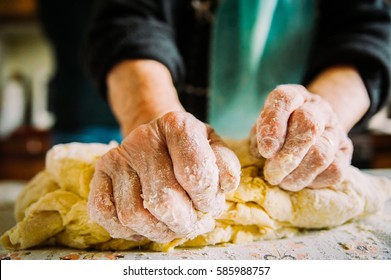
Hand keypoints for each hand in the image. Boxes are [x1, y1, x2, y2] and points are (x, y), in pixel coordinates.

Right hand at [88, 111, 240, 242]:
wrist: (157, 138)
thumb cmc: (190, 149)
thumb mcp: (214, 148)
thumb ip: (226, 165)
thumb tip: (225, 185)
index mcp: (177, 125)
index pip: (195, 174)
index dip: (207, 200)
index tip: (209, 204)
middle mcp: (143, 138)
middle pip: (162, 200)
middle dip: (183, 222)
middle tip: (191, 223)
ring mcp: (118, 156)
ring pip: (133, 214)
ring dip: (158, 231)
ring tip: (171, 226)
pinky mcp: (99, 173)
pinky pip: (105, 214)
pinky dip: (126, 230)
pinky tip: (145, 223)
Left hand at [250, 84, 352, 190]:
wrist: (310, 133)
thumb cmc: (277, 132)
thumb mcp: (263, 127)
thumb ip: (260, 136)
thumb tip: (263, 153)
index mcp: (294, 96)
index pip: (285, 99)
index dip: (273, 123)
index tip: (265, 150)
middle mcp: (318, 108)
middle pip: (308, 125)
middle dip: (287, 155)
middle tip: (272, 173)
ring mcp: (336, 129)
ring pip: (321, 153)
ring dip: (297, 173)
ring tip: (281, 181)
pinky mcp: (345, 152)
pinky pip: (334, 170)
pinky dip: (312, 180)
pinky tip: (299, 181)